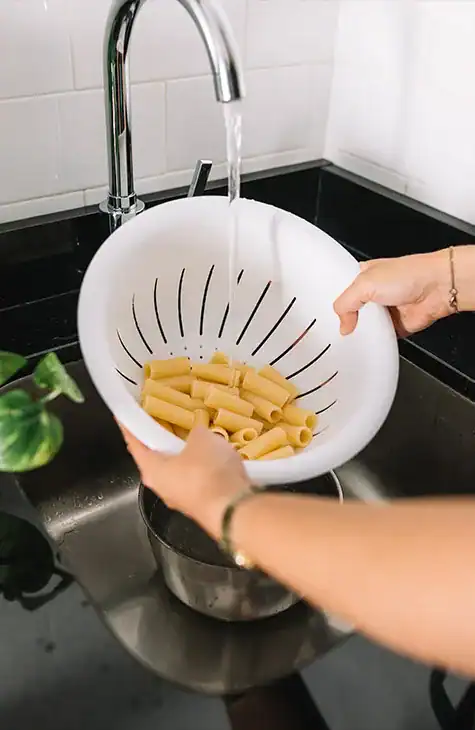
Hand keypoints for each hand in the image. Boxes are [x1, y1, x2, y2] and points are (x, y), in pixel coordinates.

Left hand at [119, 424, 249, 535]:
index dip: (130, 426)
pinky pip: (197, 480)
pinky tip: (215, 457)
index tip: (126, 415)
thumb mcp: (202, 438)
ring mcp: (181, 499)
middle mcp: (161, 487)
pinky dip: (202, 467)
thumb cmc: (207, 471)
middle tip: (166, 421)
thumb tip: (197, 436)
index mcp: (151, 470)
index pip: (134, 443)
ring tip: (195, 437)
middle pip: (156, 458)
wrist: (234, 510)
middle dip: (161, 440)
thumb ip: (195, 432)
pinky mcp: (200, 504)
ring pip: (178, 470)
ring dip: (185, 455)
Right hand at [333, 249, 452, 336]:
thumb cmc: (409, 274)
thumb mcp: (364, 283)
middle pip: (350, 312)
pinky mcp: (393, 326)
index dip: (329, 301)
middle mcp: (372, 293)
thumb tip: (343, 325)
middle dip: (344, 321)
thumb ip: (345, 304)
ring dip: (360, 333)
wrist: (437, 288)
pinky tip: (368, 344)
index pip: (339, 290)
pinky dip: (375, 343)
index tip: (320, 314)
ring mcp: (383, 311)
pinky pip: (379, 339)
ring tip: (350, 338)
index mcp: (361, 277)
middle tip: (334, 329)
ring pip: (363, 327)